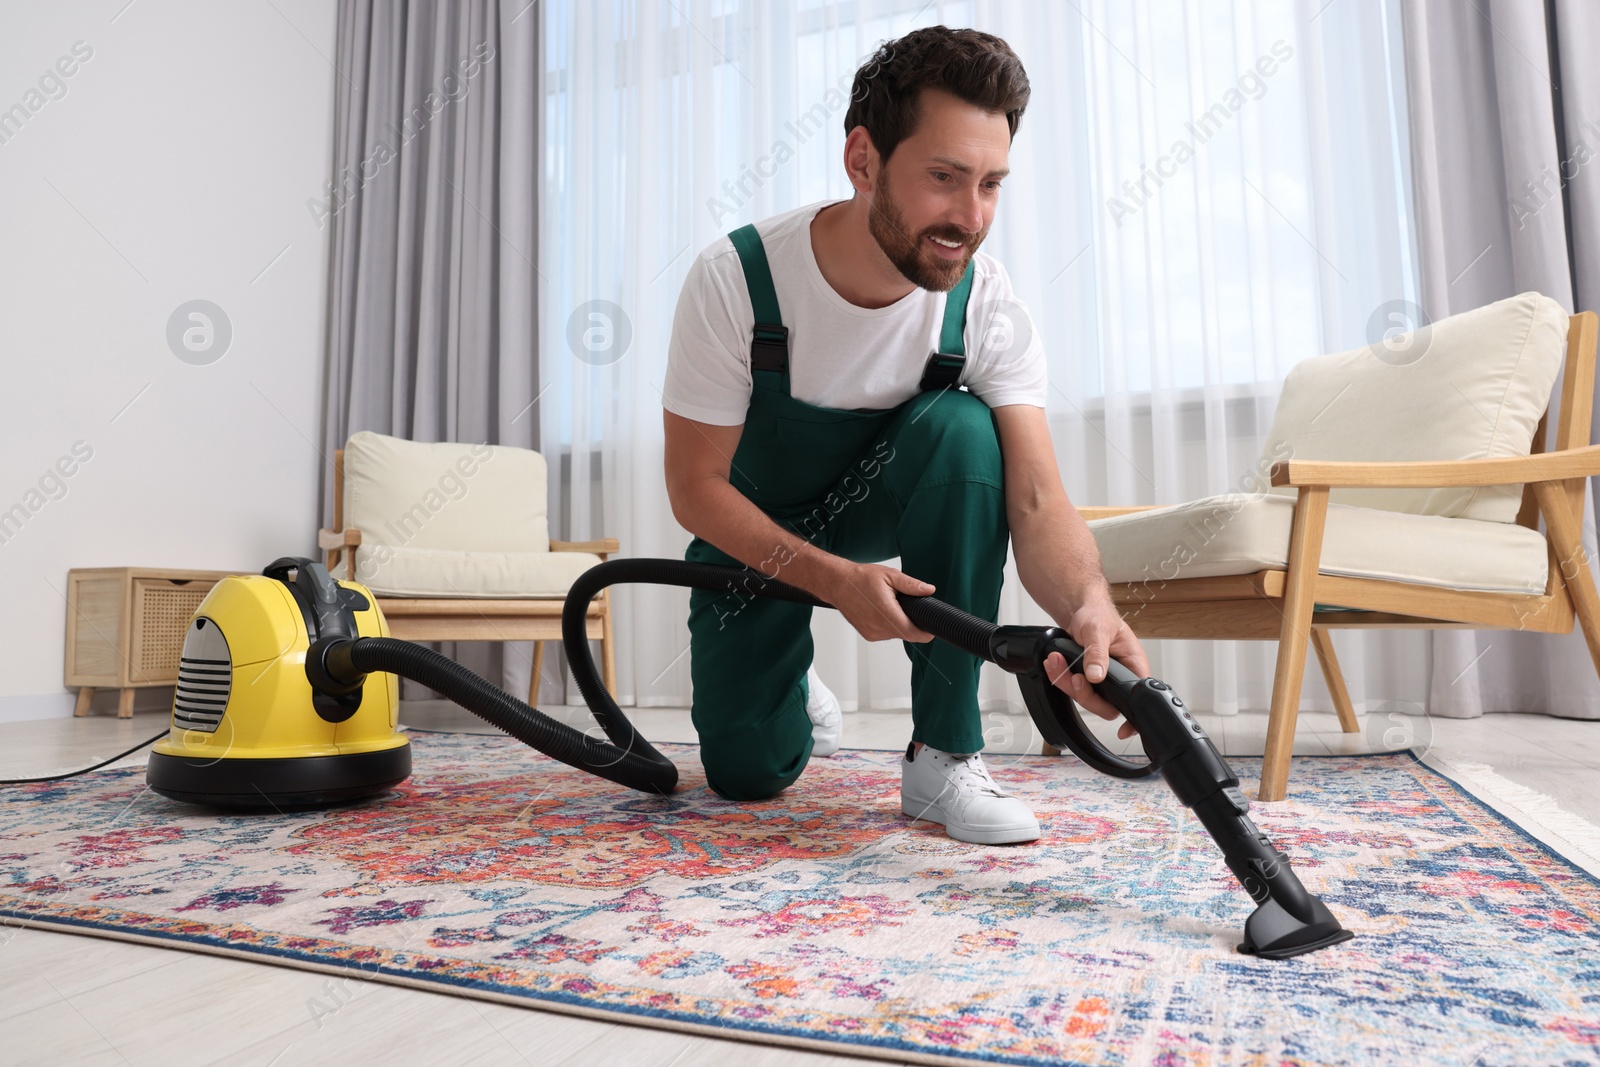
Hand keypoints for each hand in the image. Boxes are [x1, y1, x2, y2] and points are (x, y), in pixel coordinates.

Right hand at [823, 562, 936, 642]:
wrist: (838, 584)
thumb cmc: (860, 578)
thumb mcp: (890, 575)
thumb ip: (911, 585)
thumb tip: (929, 590)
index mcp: (886, 613)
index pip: (913, 633)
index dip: (925, 633)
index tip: (931, 627)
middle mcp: (878, 627)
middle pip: (906, 634)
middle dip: (912, 624)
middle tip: (908, 607)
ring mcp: (872, 633)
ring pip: (896, 634)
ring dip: (900, 624)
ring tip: (891, 606)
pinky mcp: (868, 635)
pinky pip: (886, 634)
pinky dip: (889, 625)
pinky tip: (882, 612)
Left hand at [1044, 597, 1149, 739]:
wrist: (1079, 608)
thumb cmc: (1098, 614)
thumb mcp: (1098, 631)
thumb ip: (1097, 654)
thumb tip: (1097, 675)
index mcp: (1133, 665)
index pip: (1138, 697)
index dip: (1133, 718)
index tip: (1124, 730)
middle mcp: (1119, 675)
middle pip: (1105, 704)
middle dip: (1084, 694)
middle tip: (1074, 676)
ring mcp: (1102, 678)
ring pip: (1086, 696)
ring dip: (1067, 681)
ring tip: (1056, 661)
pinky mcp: (1086, 676)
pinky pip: (1073, 686)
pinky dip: (1060, 676)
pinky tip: (1054, 662)